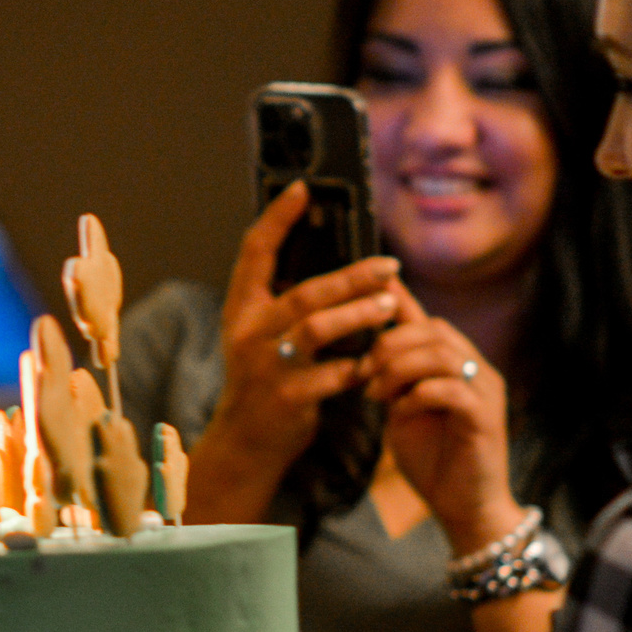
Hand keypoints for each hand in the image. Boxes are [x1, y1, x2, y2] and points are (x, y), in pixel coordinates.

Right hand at [189, 182, 403, 521]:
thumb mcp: (258, 336)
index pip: (254, 252)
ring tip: (389, 306)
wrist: (244, 443)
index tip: (302, 189)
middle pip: (305, 292)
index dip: (278, 219)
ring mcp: (266, 366)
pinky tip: (377, 362)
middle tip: (389, 265)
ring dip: (360, 315)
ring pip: (319, 327)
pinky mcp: (287, 397)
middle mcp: (249, 333)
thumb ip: (281, 304)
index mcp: (242, 310)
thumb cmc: (262, 381)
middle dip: (352, 276)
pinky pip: (333, 374)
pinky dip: (359, 367)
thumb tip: (331, 266)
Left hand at [353, 284, 519, 552]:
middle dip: (390, 343)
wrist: (464, 508)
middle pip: (434, 328)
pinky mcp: (485, 416)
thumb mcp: (404, 410)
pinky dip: (417, 395)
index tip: (365, 287)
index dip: (399, 300)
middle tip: (363, 371)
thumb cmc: (432, 459)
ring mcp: (485, 391)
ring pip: (441, 354)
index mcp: (458, 364)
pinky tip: (398, 411)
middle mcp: (478, 369)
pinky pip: (450, 388)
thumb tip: (367, 350)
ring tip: (375, 393)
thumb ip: (394, 379)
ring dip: (399, 369)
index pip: (428, 320)